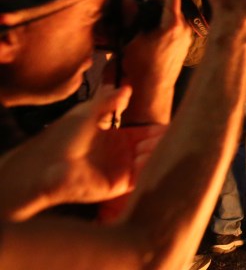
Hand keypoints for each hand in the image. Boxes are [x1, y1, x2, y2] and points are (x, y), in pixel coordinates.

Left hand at [0, 85, 164, 220]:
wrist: (45, 165)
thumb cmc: (62, 138)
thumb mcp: (87, 112)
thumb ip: (108, 100)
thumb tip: (126, 88)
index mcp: (116, 138)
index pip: (145, 133)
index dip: (157, 129)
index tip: (172, 124)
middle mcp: (122, 155)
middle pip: (152, 146)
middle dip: (162, 140)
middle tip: (173, 134)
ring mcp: (121, 170)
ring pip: (149, 160)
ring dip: (157, 151)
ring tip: (160, 143)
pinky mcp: (118, 185)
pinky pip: (140, 176)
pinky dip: (148, 166)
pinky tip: (147, 155)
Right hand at [118, 0, 192, 123]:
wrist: (152, 90)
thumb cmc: (140, 65)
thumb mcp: (131, 39)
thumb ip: (131, 17)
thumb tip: (128, 1)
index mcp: (172, 25)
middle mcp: (184, 30)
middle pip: (175, 8)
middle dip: (159, 5)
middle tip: (143, 8)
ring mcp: (187, 39)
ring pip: (176, 20)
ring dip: (163, 17)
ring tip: (146, 22)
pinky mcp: (185, 48)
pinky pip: (178, 30)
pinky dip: (167, 27)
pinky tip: (153, 35)